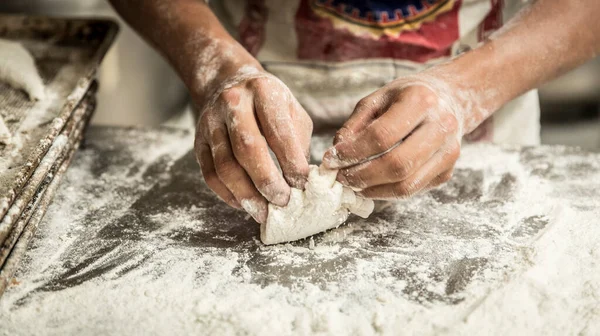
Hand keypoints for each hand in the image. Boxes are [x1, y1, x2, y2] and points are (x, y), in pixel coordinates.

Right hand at [195, 65, 312, 222]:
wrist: (227, 83)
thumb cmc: (268, 102)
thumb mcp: (291, 110)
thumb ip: (298, 142)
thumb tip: (301, 181)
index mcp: (263, 92)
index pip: (278, 130)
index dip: (291, 160)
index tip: (303, 183)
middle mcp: (233, 104)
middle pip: (247, 148)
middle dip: (266, 180)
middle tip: (282, 201)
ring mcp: (211, 123)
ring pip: (225, 165)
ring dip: (246, 194)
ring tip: (263, 212)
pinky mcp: (198, 142)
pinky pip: (210, 174)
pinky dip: (227, 194)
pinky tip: (244, 204)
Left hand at [322, 73, 467, 198]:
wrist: (449, 99)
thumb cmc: (405, 98)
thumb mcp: (376, 100)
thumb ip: (354, 126)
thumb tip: (334, 156)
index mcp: (420, 100)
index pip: (381, 135)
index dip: (353, 152)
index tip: (331, 159)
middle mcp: (441, 125)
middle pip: (397, 164)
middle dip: (362, 176)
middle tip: (340, 178)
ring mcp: (449, 152)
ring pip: (407, 185)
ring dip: (373, 189)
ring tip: (353, 184)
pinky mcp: (448, 172)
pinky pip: (413, 191)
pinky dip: (387, 192)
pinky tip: (371, 185)